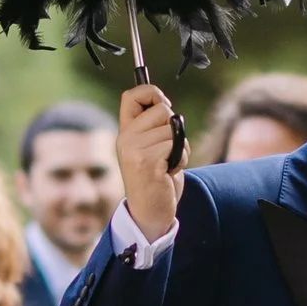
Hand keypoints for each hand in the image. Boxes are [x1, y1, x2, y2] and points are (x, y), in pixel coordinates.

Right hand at [116, 81, 186, 246]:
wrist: (150, 212)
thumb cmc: (157, 179)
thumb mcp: (151, 148)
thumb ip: (154, 127)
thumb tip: (165, 103)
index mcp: (125, 132)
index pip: (131, 96)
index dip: (151, 92)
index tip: (164, 104)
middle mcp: (126, 138)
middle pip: (162, 110)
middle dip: (174, 128)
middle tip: (166, 150)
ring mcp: (134, 150)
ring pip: (173, 130)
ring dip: (180, 148)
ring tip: (168, 164)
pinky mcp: (147, 162)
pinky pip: (176, 145)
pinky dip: (181, 158)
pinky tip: (170, 172)